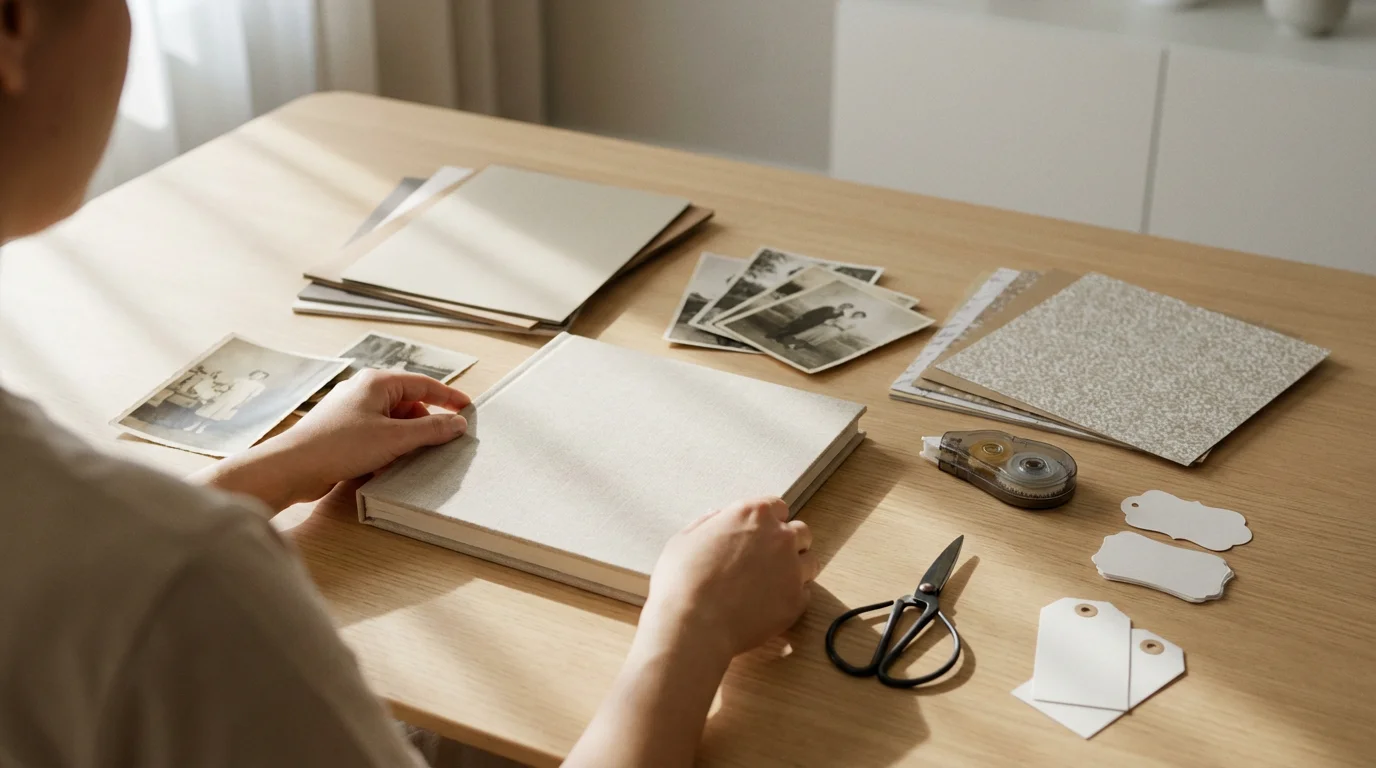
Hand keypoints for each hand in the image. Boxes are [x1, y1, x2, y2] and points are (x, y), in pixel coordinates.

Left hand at [195, 369, 469, 510]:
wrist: (293, 467)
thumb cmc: (338, 446)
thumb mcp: (395, 438)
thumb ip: (431, 430)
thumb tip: (457, 424)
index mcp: (378, 382)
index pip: (424, 384)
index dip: (449, 397)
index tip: (467, 409)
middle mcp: (365, 392)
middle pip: (410, 404)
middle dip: (425, 425)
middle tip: (440, 444)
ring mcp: (353, 413)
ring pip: (394, 423)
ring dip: (405, 441)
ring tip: (408, 459)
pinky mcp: (344, 433)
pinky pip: (378, 437)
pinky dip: (388, 449)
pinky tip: (386, 467)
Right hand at [639, 496, 817, 663]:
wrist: (692, 624)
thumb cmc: (682, 581)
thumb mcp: (684, 540)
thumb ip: (708, 523)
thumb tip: (718, 517)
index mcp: (753, 514)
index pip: (778, 507)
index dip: (769, 521)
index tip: (760, 534)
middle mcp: (779, 537)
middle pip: (801, 532)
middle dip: (789, 543)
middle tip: (769, 559)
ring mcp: (792, 569)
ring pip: (810, 562)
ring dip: (796, 568)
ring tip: (772, 584)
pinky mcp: (797, 600)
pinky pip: (805, 593)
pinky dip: (791, 597)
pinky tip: (769, 604)